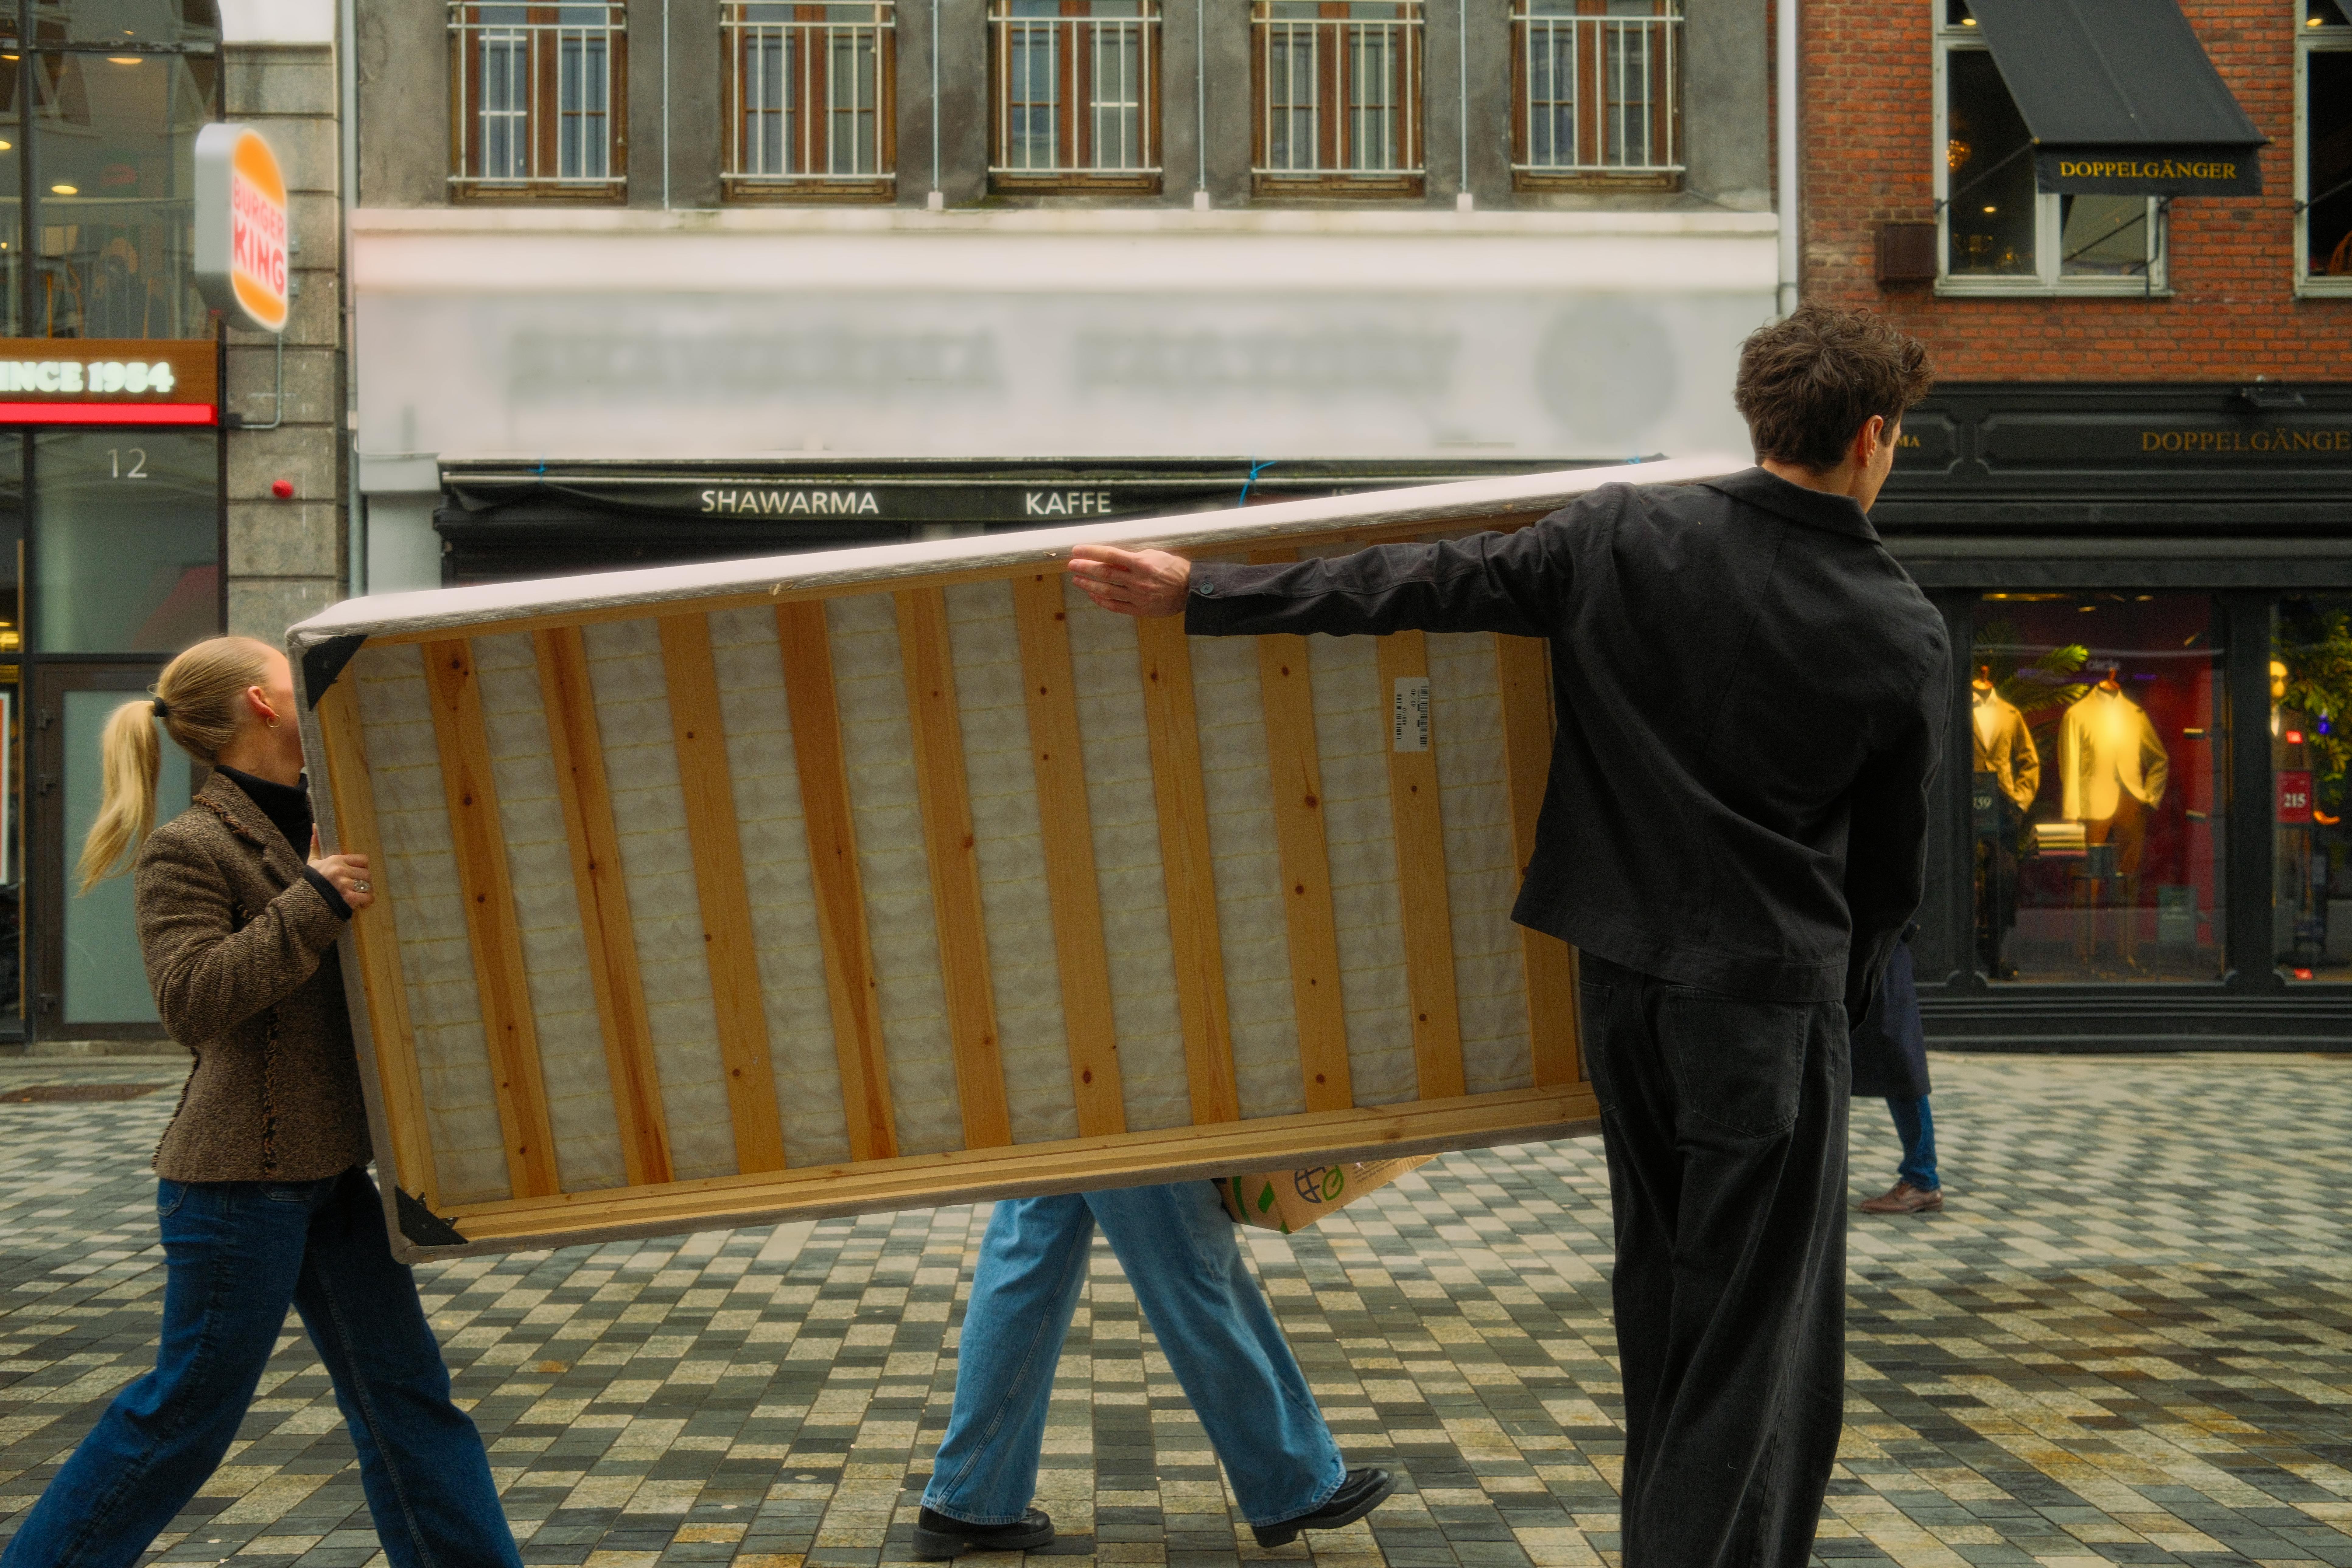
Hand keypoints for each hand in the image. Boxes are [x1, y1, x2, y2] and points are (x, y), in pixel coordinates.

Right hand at [310, 827, 374, 910]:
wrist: (303, 902)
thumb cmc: (311, 882)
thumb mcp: (312, 862)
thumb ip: (316, 844)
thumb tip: (315, 826)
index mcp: (336, 860)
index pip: (363, 859)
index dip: (363, 867)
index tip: (358, 873)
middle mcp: (342, 871)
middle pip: (367, 874)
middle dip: (365, 881)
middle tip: (360, 887)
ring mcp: (345, 885)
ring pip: (368, 885)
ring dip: (367, 892)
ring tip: (362, 896)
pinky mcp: (348, 898)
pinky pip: (366, 897)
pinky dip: (367, 902)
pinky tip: (362, 904)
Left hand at [1067, 545, 1190, 617]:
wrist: (1190, 591)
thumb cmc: (1174, 569)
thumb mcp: (1155, 555)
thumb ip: (1134, 557)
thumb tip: (1112, 557)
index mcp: (1142, 564)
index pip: (1110, 555)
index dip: (1091, 552)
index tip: (1077, 550)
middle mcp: (1137, 581)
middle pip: (1105, 573)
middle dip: (1085, 568)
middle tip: (1072, 565)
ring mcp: (1137, 597)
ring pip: (1107, 590)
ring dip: (1089, 585)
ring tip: (1077, 580)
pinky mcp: (1139, 610)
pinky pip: (1115, 606)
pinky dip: (1101, 600)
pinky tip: (1092, 594)